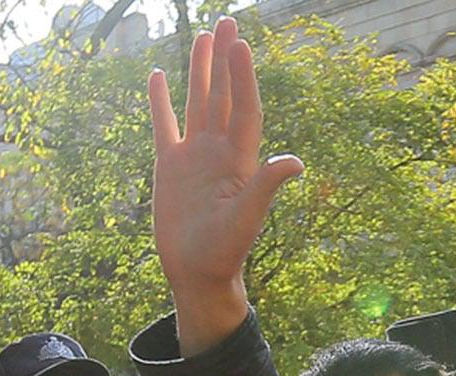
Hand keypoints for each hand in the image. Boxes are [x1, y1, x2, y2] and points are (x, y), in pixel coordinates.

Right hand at [148, 17, 303, 352]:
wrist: (197, 272)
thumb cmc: (225, 251)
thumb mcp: (246, 218)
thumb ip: (266, 187)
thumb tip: (295, 163)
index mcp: (240, 160)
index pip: (244, 108)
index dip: (243, 78)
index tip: (241, 46)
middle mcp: (219, 150)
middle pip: (223, 95)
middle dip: (226, 61)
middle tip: (227, 24)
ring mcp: (194, 155)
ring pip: (198, 103)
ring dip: (201, 71)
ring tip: (204, 37)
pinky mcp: (170, 166)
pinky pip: (165, 125)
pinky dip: (161, 101)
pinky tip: (160, 75)